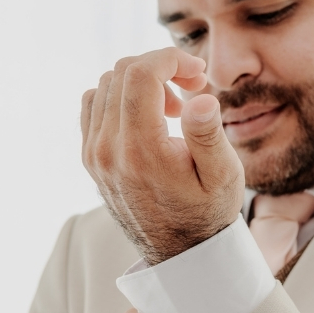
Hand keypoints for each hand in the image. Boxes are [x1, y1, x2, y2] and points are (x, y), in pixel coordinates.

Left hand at [81, 48, 244, 264]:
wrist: (181, 252)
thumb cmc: (208, 212)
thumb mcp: (222, 176)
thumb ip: (209, 134)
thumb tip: (200, 97)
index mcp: (140, 150)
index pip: (141, 73)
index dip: (171, 59)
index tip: (198, 74)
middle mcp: (107, 150)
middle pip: (122, 73)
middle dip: (160, 67)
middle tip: (192, 87)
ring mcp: (94, 155)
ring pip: (105, 85)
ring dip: (141, 82)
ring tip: (173, 107)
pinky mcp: (91, 159)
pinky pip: (94, 106)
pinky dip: (119, 98)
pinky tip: (148, 116)